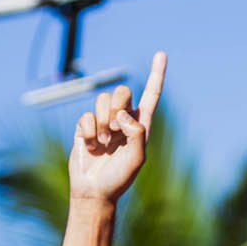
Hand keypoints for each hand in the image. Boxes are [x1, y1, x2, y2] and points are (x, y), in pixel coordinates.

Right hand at [68, 52, 165, 202]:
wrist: (95, 191)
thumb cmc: (119, 178)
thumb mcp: (137, 158)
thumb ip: (136, 133)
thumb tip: (123, 114)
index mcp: (141, 125)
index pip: (151, 95)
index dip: (156, 74)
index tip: (161, 54)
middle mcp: (123, 120)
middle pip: (122, 91)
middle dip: (117, 106)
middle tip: (114, 130)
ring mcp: (103, 122)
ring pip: (102, 101)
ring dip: (102, 123)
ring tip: (104, 144)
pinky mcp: (85, 127)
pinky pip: (86, 116)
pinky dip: (89, 132)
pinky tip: (92, 147)